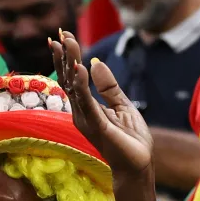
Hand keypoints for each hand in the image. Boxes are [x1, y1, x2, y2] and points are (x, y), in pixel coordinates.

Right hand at [51, 31, 153, 187]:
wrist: (138, 165)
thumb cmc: (130, 139)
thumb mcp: (122, 105)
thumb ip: (109, 86)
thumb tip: (96, 62)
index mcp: (87, 107)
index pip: (73, 78)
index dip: (67, 57)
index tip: (63, 36)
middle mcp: (81, 112)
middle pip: (68, 79)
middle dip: (64, 56)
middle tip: (60, 34)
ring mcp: (87, 120)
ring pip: (74, 88)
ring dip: (70, 64)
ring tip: (67, 44)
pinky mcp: (97, 127)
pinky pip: (88, 103)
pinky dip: (82, 85)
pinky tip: (79, 69)